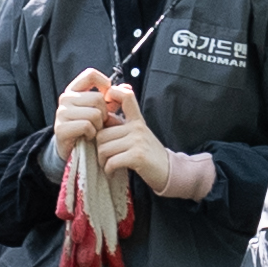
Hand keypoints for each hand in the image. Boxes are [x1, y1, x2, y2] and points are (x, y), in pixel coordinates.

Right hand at [51, 68, 123, 161]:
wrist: (75, 151)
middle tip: (98, 123)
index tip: (107, 98)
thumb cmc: (89, 128)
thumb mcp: (102, 111)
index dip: (104, 84)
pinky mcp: (61, 128)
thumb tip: (127, 88)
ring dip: (98, 126)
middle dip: (104, 113)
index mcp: (74, 90)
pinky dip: (91, 134)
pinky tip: (88, 136)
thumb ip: (113, 99)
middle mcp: (66, 98)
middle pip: (98, 98)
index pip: (91, 75)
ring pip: (94, 113)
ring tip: (93, 130)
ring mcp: (62, 113)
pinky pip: (86, 126)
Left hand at [88, 82, 210, 199]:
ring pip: (104, 149)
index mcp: (137, 121)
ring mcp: (138, 141)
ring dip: (103, 161)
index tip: (104, 111)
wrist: (168, 172)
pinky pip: (111, 161)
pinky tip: (112, 172)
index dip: (113, 94)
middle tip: (104, 157)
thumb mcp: (138, 136)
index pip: (126, 96)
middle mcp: (137, 127)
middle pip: (102, 134)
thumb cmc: (149, 155)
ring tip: (108, 165)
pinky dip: (108, 169)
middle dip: (99, 149)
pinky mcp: (137, 156)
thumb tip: (99, 119)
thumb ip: (121, 126)